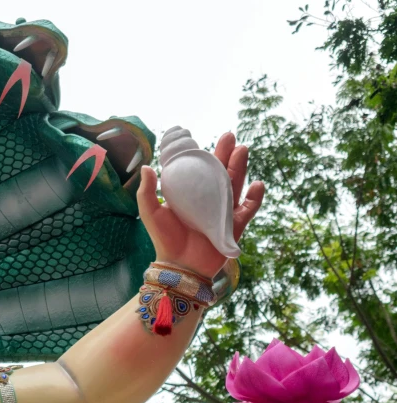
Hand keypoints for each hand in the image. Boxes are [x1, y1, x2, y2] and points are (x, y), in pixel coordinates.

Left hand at [137, 132, 264, 279]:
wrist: (180, 266)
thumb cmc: (165, 240)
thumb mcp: (151, 213)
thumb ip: (147, 192)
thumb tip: (148, 165)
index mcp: (191, 194)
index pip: (201, 170)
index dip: (206, 155)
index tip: (207, 139)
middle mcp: (209, 201)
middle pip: (221, 173)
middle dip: (227, 154)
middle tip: (230, 136)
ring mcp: (223, 212)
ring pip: (235, 185)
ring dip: (240, 167)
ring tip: (242, 150)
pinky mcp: (234, 226)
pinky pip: (248, 209)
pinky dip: (254, 198)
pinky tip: (257, 184)